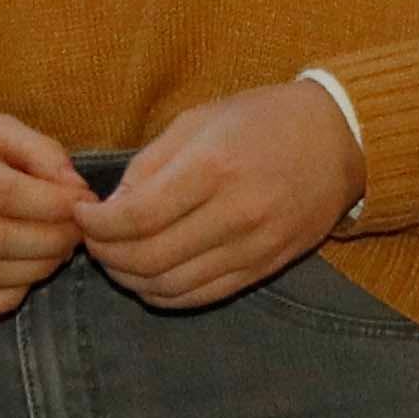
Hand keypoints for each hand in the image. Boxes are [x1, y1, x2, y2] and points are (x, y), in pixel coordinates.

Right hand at [0, 96, 88, 321]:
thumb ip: (42, 153)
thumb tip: (78, 195)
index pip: (6, 193)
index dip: (55, 206)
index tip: (83, 205)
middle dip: (52, 242)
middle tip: (76, 235)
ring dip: (36, 271)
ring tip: (56, 253)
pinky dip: (4, 298)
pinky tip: (23, 278)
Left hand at [82, 79, 365, 309]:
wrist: (339, 141)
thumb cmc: (260, 121)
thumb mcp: (197, 122)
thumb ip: (148, 166)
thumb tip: (109, 209)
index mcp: (213, 168)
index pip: (137, 217)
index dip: (96, 225)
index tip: (79, 214)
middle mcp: (236, 214)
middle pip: (149, 259)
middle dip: (106, 255)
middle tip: (90, 240)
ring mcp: (255, 247)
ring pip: (173, 286)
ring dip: (130, 279)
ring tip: (114, 259)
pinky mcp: (266, 268)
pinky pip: (204, 296)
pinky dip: (165, 295)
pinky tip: (147, 278)